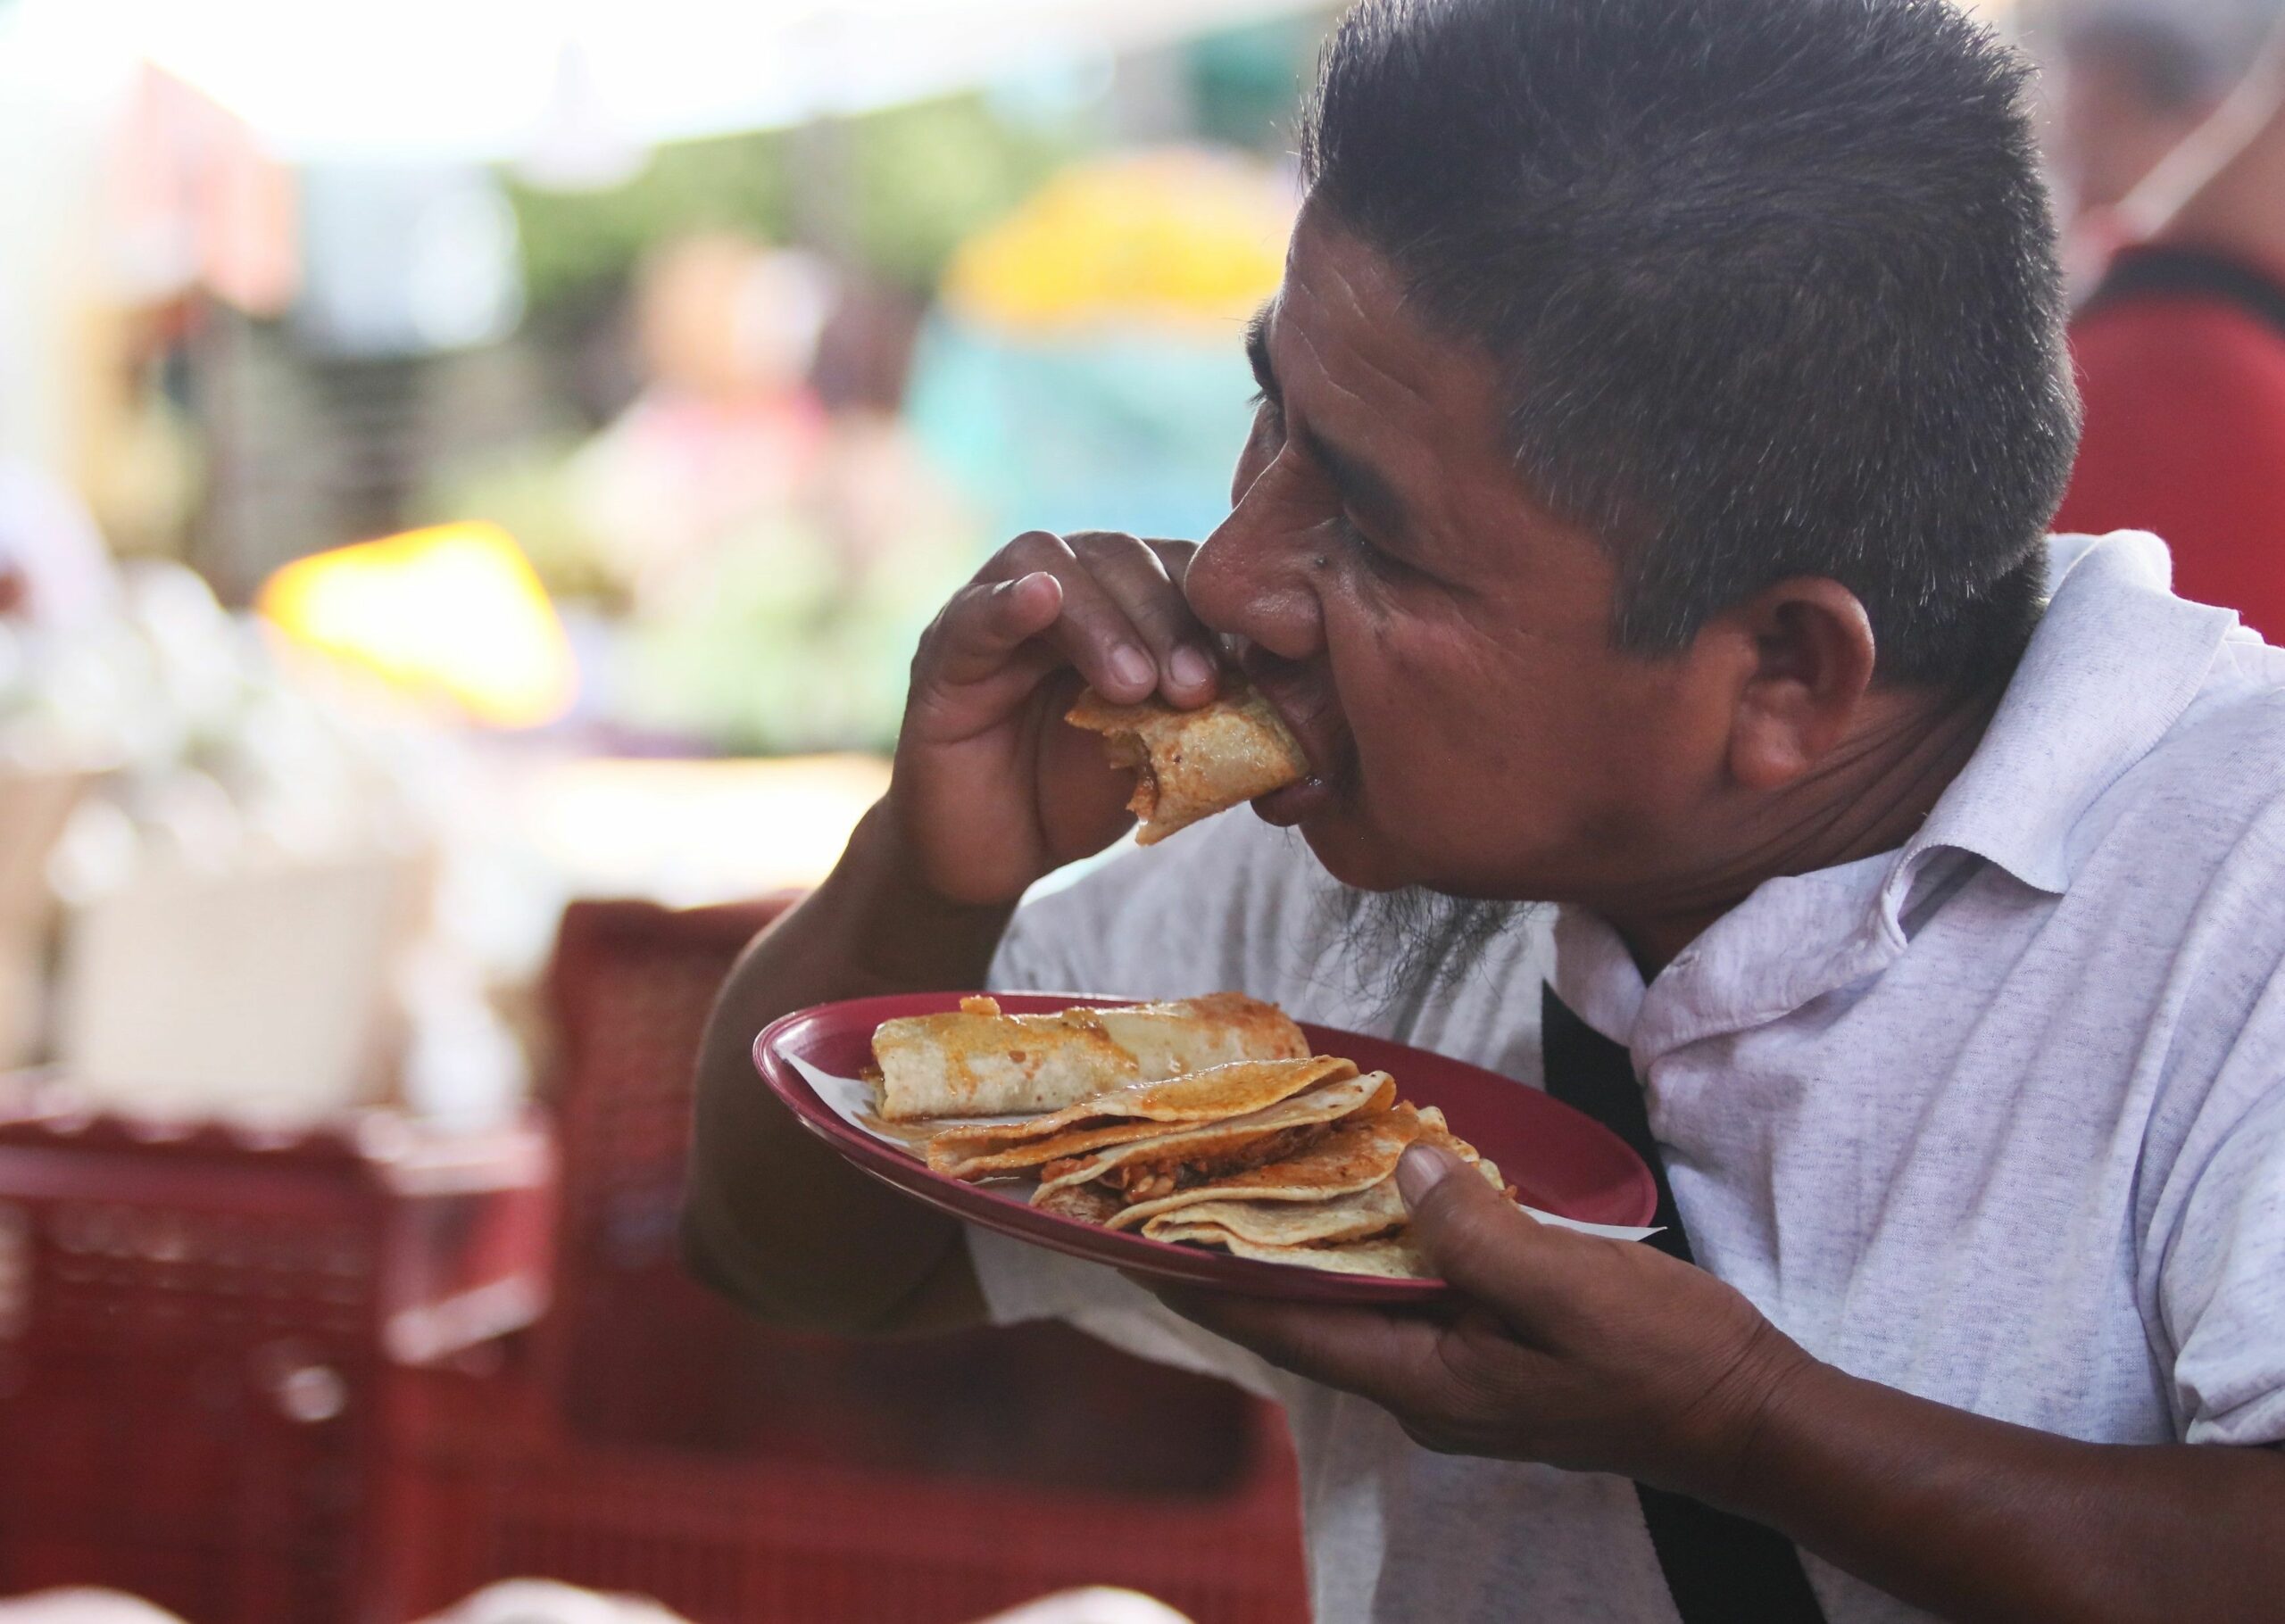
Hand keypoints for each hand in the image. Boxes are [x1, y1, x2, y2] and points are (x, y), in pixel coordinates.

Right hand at [890, 530, 1220, 905]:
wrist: (998, 853)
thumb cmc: (1085, 792)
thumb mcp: (1168, 754)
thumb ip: (1220, 721)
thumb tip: (1306, 721)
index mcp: (1127, 599)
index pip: (1181, 566)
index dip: (1220, 609)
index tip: (1255, 671)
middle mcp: (1066, 586)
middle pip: (1123, 556)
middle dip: (1168, 618)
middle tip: (1196, 689)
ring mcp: (1001, 610)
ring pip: (1055, 565)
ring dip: (1104, 619)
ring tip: (1135, 688)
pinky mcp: (945, 652)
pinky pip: (976, 611)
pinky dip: (1009, 601)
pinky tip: (1040, 601)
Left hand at [1156, 1144, 1816, 1500]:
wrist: (1747, 1416)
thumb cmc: (1664, 1361)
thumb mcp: (1571, 1286)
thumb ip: (1479, 1233)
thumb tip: (1404, 1168)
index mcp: (1426, 1381)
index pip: (1287, 1327)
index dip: (1207, 1284)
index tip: (1135, 1241)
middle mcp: (1423, 1388)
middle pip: (1306, 1316)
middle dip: (1239, 1260)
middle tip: (1178, 1192)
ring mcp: (1457, 1377)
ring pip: (1353, 1304)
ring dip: (1301, 1249)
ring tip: (1246, 1183)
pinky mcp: (1488, 1356)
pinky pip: (1405, 1297)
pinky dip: (1369, 1248)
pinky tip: (1365, 1197)